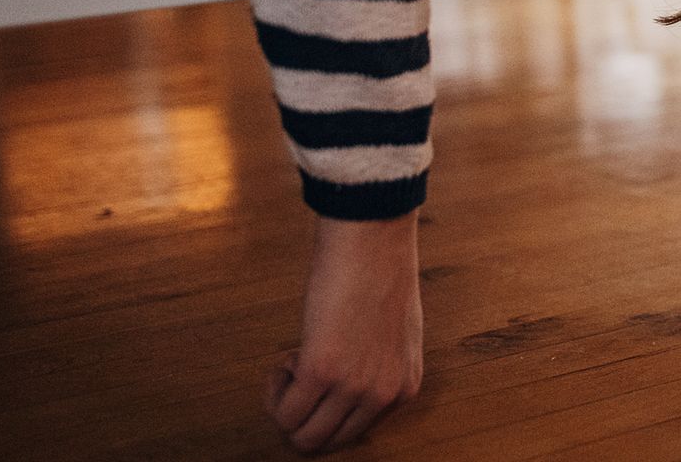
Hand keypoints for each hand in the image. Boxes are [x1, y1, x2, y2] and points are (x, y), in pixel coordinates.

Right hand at [269, 214, 424, 452]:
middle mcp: (384, 395)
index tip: (326, 371)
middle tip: (301, 372)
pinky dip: (275, 390)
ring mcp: (354, 386)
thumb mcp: (396, 333)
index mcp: (405, 387)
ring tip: (295, 362)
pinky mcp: (321, 370)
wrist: (373, 238)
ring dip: (286, 404)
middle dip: (303, 413)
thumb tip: (347, 387)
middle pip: (327, 442)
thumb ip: (379, 365)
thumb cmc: (381, 274)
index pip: (355, 432)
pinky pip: (284, 412)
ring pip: (302, 437)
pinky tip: (290, 353)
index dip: (329, 405)